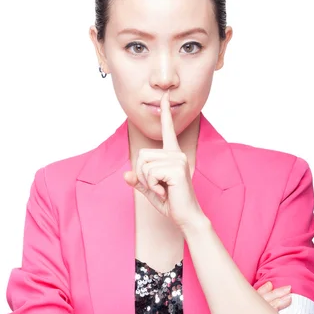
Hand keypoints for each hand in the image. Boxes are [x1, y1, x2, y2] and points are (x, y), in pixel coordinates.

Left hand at [123, 90, 204, 229]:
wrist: (188, 217)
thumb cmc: (172, 203)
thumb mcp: (151, 191)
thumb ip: (140, 181)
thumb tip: (126, 175)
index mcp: (173, 155)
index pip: (168, 130)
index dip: (165, 113)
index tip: (164, 96)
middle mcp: (177, 154)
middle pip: (141, 155)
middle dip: (143, 174)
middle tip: (158, 187)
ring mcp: (178, 160)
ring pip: (144, 164)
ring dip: (147, 181)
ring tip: (163, 189)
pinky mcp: (176, 168)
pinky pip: (149, 173)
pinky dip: (152, 186)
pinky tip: (166, 191)